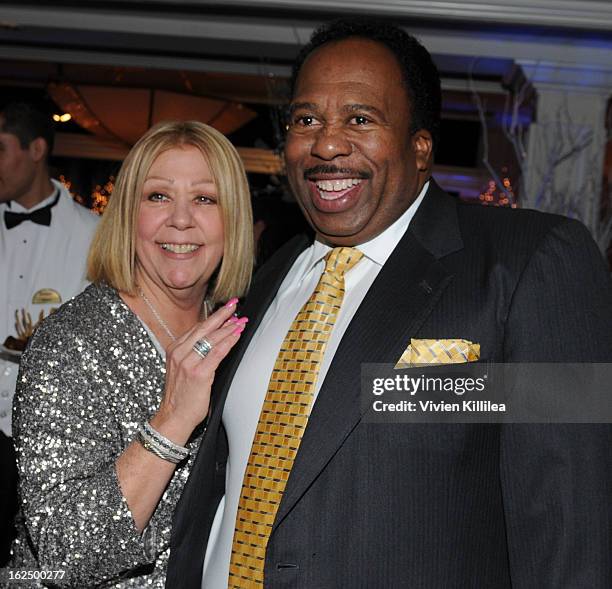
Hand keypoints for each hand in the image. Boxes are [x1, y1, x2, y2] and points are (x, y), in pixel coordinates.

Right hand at [151, 298, 246, 441]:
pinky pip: (218, 352)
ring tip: (241, 320)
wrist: (173, 418)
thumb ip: (193, 354)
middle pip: (204, 327)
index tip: (226, 309)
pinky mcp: (199, 373)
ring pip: (212, 338)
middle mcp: (179, 353)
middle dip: (222, 314)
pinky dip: (229, 341)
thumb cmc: (181, 396)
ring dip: (229, 327)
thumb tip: (213, 340)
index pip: (197, 328)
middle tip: (234, 304)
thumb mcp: (182, 369)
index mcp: (174, 350)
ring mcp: (188, 362)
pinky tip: (237, 334)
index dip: (213, 317)